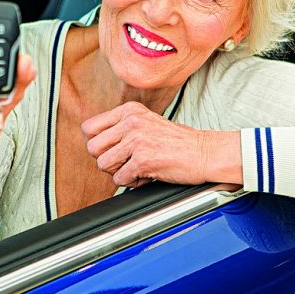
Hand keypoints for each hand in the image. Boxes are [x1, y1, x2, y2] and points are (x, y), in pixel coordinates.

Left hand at [82, 101, 242, 187]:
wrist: (205, 152)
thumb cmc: (178, 142)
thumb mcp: (146, 123)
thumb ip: (121, 128)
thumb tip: (93, 145)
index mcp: (129, 110)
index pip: (89, 127)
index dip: (97, 144)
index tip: (112, 150)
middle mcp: (131, 121)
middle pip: (93, 148)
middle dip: (107, 161)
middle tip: (125, 163)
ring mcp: (137, 139)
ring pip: (103, 165)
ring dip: (119, 173)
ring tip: (137, 169)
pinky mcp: (144, 159)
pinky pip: (120, 179)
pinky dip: (132, 183)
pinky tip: (147, 176)